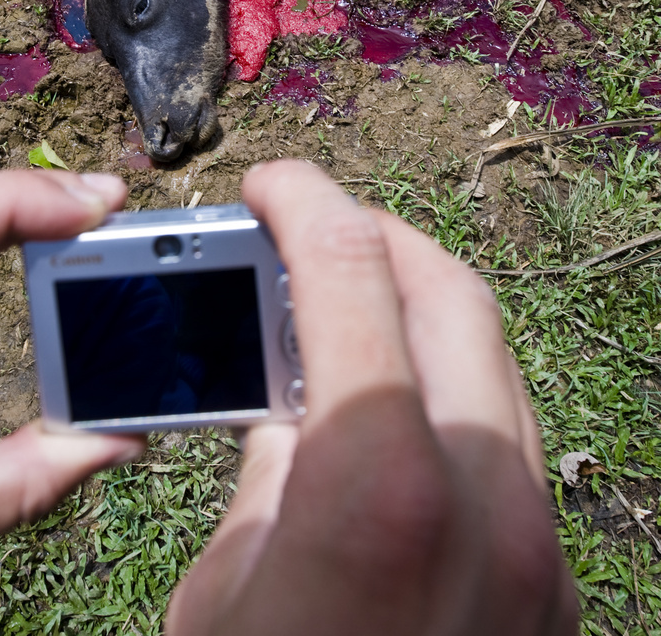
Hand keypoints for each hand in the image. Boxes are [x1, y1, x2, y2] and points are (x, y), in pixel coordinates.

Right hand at [166, 160, 577, 635]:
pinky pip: (511, 440)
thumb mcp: (221, 590)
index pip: (352, 274)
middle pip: (452, 294)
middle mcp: (488, 506)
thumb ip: (269, 466)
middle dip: (375, 235)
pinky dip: (450, 390)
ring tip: (347, 305)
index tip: (268, 185)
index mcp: (379, 492)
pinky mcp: (553, 586)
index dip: (303, 201)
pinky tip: (394, 408)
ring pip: (496, 362)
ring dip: (421, 307)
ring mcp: (539, 549)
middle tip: (308, 232)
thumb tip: (293, 392)